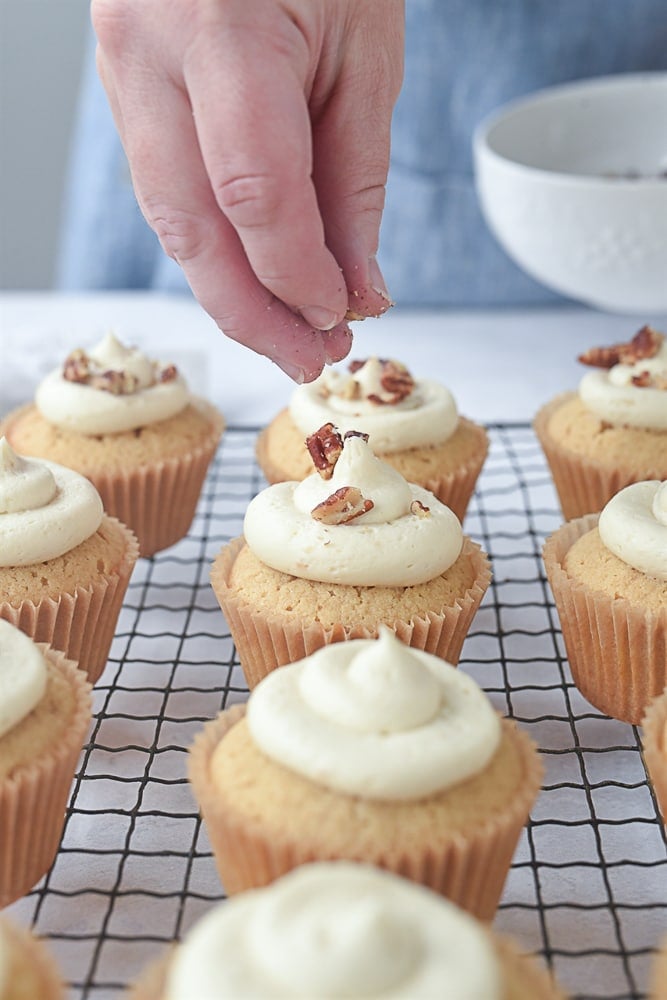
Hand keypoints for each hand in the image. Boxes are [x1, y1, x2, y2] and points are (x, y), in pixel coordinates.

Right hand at [91, 0, 404, 381]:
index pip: (254, 192)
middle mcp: (147, 49)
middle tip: (311, 359)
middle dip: (255, 313)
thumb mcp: (366, 53)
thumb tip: (356, 288)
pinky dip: (215, 244)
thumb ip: (356, 180)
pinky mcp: (124, 87)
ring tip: (292, 331)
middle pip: (192, 226)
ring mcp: (120, 68)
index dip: (297, 275)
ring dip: (232, 290)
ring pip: (169, 219)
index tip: (340, 317)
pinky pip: (167, 189)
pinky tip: (257, 273)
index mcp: (220, 26)